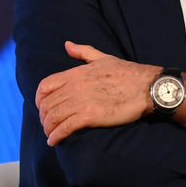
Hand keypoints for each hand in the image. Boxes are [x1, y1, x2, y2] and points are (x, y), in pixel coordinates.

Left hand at [36, 41, 159, 145]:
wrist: (146, 87)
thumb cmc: (128, 73)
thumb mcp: (103, 58)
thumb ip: (83, 52)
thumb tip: (67, 45)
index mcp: (76, 73)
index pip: (45, 86)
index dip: (39, 99)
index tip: (42, 107)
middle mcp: (75, 87)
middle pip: (47, 104)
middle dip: (43, 117)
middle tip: (47, 124)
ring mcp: (82, 102)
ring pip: (54, 117)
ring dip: (48, 128)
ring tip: (51, 134)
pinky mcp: (90, 116)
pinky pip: (65, 127)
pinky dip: (56, 136)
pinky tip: (54, 141)